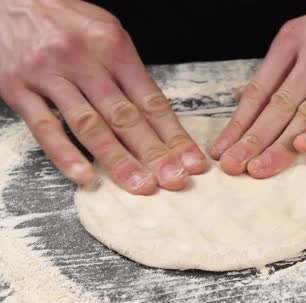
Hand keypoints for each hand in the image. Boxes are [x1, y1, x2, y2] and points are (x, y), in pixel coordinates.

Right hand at [0, 0, 207, 194]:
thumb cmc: (63, 18)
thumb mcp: (104, 32)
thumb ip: (127, 71)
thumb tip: (154, 113)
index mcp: (112, 46)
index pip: (150, 99)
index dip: (173, 134)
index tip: (191, 160)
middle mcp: (83, 59)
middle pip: (125, 116)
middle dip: (154, 152)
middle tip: (174, 180)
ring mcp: (49, 74)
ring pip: (89, 125)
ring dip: (117, 160)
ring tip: (140, 185)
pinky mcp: (17, 87)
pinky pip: (44, 126)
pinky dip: (65, 155)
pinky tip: (85, 177)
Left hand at [210, 0, 305, 177]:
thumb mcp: (305, 35)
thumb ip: (278, 70)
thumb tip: (243, 98)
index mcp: (292, 40)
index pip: (259, 90)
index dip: (239, 123)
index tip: (223, 150)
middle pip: (278, 104)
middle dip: (253, 140)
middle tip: (234, 166)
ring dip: (281, 144)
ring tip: (261, 168)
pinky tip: (303, 147)